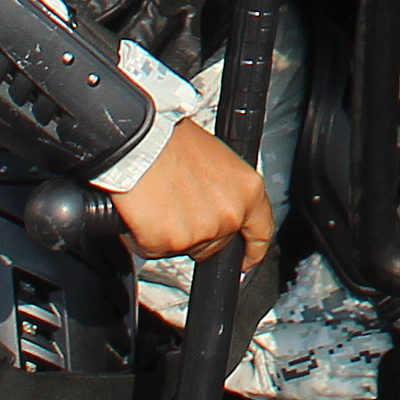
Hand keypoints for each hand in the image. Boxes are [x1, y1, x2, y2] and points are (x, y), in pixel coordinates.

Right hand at [108, 119, 273, 269]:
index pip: (261, 231)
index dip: (254, 250)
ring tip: (160, 201)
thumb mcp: (217, 159)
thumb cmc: (171, 141)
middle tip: (180, 207)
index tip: (248, 259)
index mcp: (247, 191)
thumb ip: (225, 190)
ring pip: (186, 246)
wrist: (139, 142)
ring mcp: (201, 232)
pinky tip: (145, 211)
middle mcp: (229, 214)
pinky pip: (157, 248)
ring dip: (172, 232)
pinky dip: (147, 236)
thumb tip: (217, 203)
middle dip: (200, 232)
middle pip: (217, 242)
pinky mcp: (170, 243)